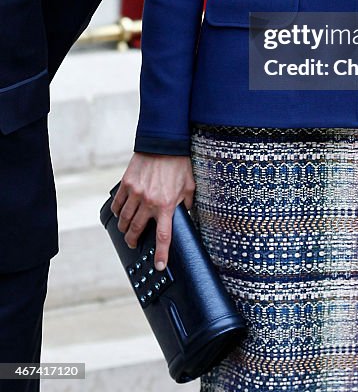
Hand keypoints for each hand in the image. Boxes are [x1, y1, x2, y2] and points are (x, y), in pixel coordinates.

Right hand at [111, 152, 195, 270]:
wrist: (164, 142)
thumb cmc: (179, 164)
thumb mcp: (190, 185)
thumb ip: (186, 203)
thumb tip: (185, 214)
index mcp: (167, 205)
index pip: (163, 236)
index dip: (161, 254)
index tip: (159, 265)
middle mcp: (149, 202)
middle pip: (136, 231)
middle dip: (134, 241)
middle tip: (134, 244)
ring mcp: (135, 193)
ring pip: (124, 219)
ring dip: (124, 228)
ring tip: (126, 231)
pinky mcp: (126, 184)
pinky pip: (117, 204)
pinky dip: (117, 212)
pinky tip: (119, 214)